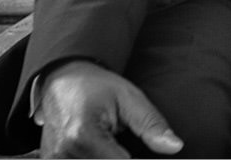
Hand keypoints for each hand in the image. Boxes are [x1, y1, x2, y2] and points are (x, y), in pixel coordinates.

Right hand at [36, 60, 183, 157]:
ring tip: (113, 141)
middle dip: (124, 157)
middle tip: (125, 138)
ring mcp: (54, 159)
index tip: (148, 152)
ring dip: (110, 157)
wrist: (61, 79)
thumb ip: (152, 125)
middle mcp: (63, 153)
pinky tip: (103, 149)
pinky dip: (96, 158)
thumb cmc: (97, 86)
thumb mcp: (130, 98)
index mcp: (84, 136)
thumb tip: (176, 147)